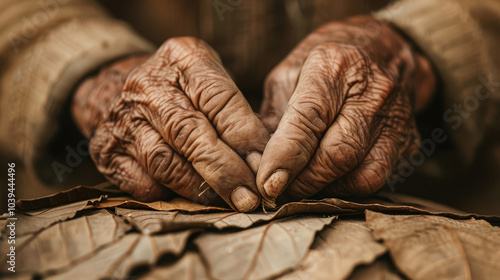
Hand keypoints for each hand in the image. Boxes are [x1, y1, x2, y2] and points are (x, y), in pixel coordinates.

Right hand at [72, 37, 269, 211]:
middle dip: (226, 171)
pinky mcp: (107, 152)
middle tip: (250, 197)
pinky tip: (188, 198)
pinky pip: (141, 183)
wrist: (115, 89)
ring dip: (200, 188)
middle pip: (190, 134)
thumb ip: (234, 111)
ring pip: (165, 163)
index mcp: (182, 59)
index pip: (219, 99)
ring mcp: (123, 120)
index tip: (266, 165)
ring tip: (227, 201)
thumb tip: (264, 160)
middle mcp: (148, 86)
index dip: (245, 137)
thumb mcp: (208, 77)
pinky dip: (168, 194)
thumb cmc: (180, 87)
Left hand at [257, 16, 435, 204]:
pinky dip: (348, 189)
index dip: (286, 156)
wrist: (383, 52)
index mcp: (334, 67)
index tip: (267, 182)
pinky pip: (378, 181)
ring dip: (326, 190)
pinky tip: (330, 180)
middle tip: (280, 189)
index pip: (309, 119)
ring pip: (363, 176)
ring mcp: (397, 120)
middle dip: (303, 181)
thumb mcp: (290, 74)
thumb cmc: (326, 65)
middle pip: (339, 154)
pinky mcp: (409, 143)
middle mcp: (372, 93)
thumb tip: (255, 161)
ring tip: (304, 185)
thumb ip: (273, 116)